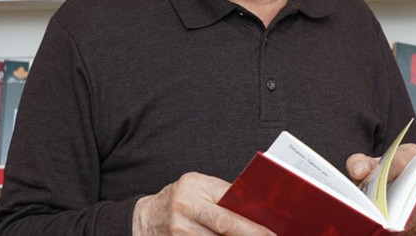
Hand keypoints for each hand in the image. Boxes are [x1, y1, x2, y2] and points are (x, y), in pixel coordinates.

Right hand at [132, 172, 275, 234]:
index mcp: (194, 185)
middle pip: (225, 226)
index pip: (229, 202)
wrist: (144, 218)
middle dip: (249, 234)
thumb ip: (221, 197)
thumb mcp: (197, 189)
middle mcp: (184, 206)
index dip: (252, 219)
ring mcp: (177, 230)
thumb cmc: (178, 201)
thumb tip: (255, 210)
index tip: (271, 230)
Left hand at [346, 144, 415, 235]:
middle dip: (395, 206)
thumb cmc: (380, 171)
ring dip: (401, 223)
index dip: (388, 173)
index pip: (400, 161)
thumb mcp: (366, 163)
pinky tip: (391, 232)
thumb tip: (359, 170)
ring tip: (383, 227)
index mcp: (409, 153)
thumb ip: (359, 163)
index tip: (375, 185)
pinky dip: (407, 229)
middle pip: (412, 190)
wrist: (392, 178)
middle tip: (379, 218)